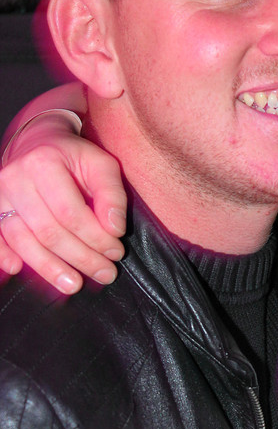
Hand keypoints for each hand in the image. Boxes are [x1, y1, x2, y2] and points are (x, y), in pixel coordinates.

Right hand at [0, 120, 126, 293]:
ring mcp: (0, 195)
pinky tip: (17, 270)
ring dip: (49, 267)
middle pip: (48, 231)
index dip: (95, 238)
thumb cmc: (74, 158)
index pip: (70, 212)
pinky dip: (2, 256)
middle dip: (81, 257)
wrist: (36, 144)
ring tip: (74, 284)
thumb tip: (115, 229)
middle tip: (105, 273)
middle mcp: (15, 178)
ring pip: (22, 240)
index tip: (116, 252)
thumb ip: (111, 194)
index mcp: (44, 163)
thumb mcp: (101, 165)